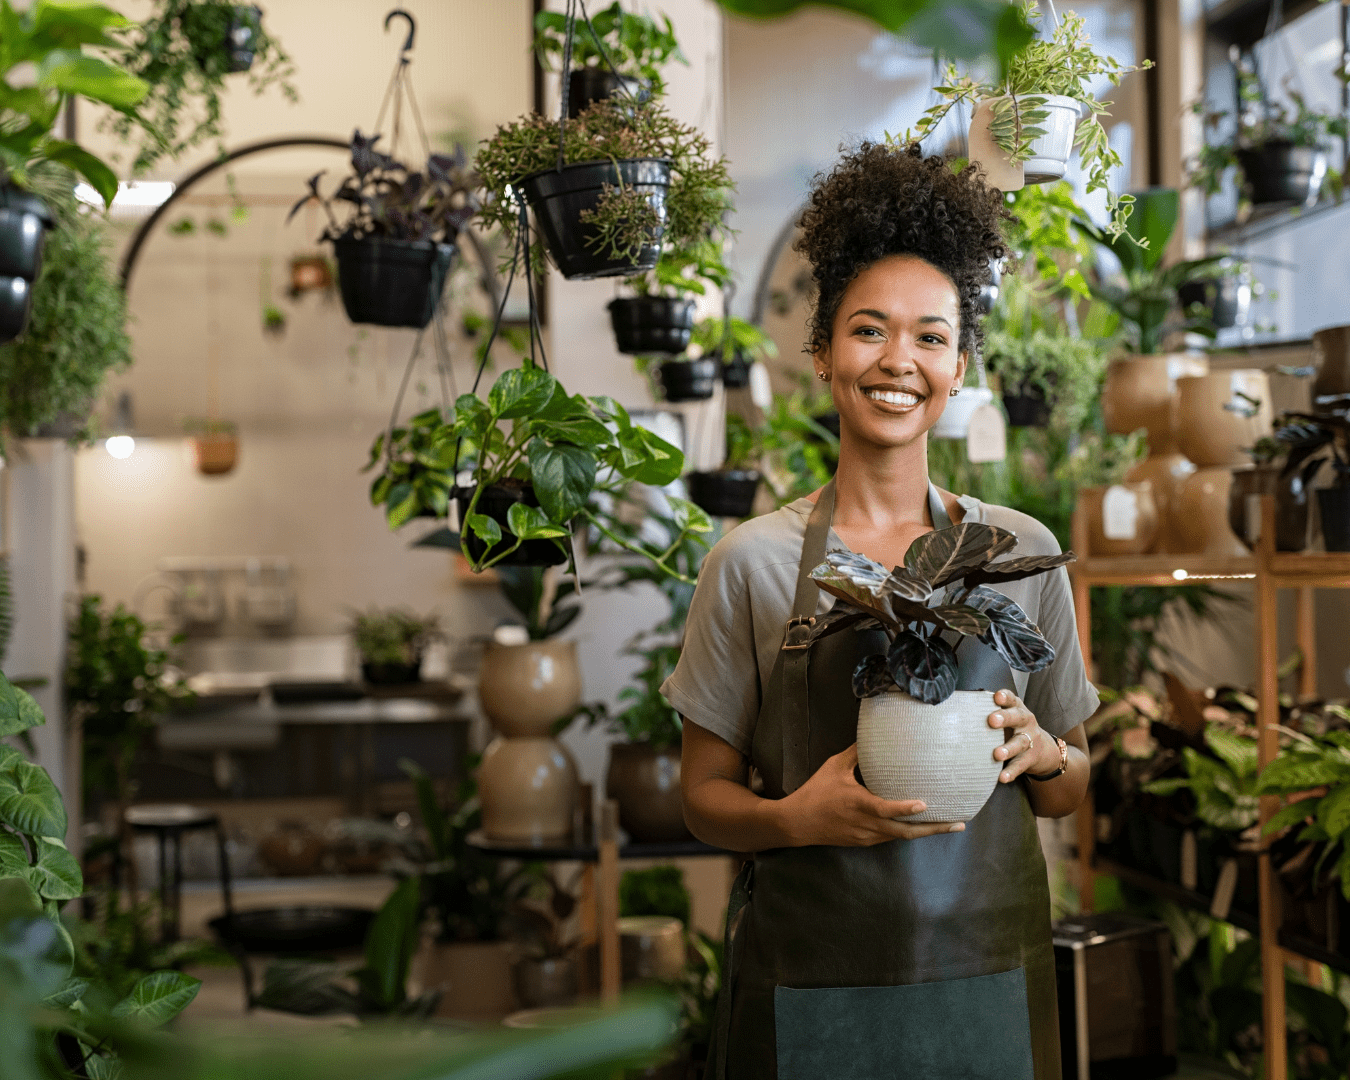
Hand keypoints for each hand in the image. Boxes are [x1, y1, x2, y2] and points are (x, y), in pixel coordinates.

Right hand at [779, 743, 963, 846]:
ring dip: (925, 832)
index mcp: (858, 804)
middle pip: (905, 832)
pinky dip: (908, 832)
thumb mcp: (834, 767)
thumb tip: (873, 736)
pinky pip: (891, 837)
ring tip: (949, 825)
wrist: (798, 823)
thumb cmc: (816, 792)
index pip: (885, 809)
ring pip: (901, 837)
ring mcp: (866, 836)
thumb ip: (856, 753)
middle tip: (957, 823)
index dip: (905, 809)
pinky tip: (921, 826)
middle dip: (933, 829)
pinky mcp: (864, 841)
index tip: (924, 805)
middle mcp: (866, 824)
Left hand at [989, 689, 1057, 782]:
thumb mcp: (1006, 716)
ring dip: (1008, 748)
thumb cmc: (1013, 728)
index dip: (1005, 697)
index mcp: (1017, 708)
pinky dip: (1011, 771)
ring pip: (1020, 743)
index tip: (997, 697)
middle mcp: (1025, 722)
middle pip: (1018, 717)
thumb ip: (988, 712)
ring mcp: (1030, 740)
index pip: (1011, 700)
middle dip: (1005, 718)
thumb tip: (956, 711)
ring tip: (997, 754)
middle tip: (992, 720)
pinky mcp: (1030, 758)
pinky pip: (1020, 765)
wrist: (1041, 748)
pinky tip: (1002, 777)